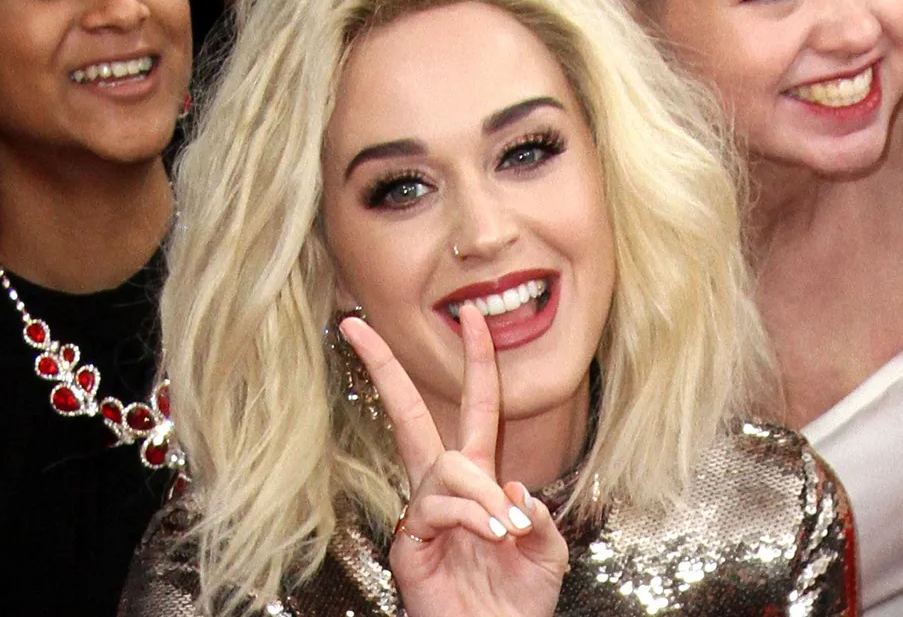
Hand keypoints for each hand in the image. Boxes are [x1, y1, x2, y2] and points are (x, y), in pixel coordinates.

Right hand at [340, 305, 568, 616]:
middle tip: (357, 325)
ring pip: (444, 466)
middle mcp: (444, 484)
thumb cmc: (517, 599)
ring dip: (481, 491)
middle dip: (384, 367)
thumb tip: (511, 486)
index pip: (475, 405)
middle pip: (407, 412)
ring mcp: (423, 511)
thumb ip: (537, 514)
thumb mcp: (546, 550)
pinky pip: (437, 507)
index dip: (477, 360)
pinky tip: (492, 534)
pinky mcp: (410, 542)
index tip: (471, 315)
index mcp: (478, 476)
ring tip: (506, 529)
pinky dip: (470, 515)